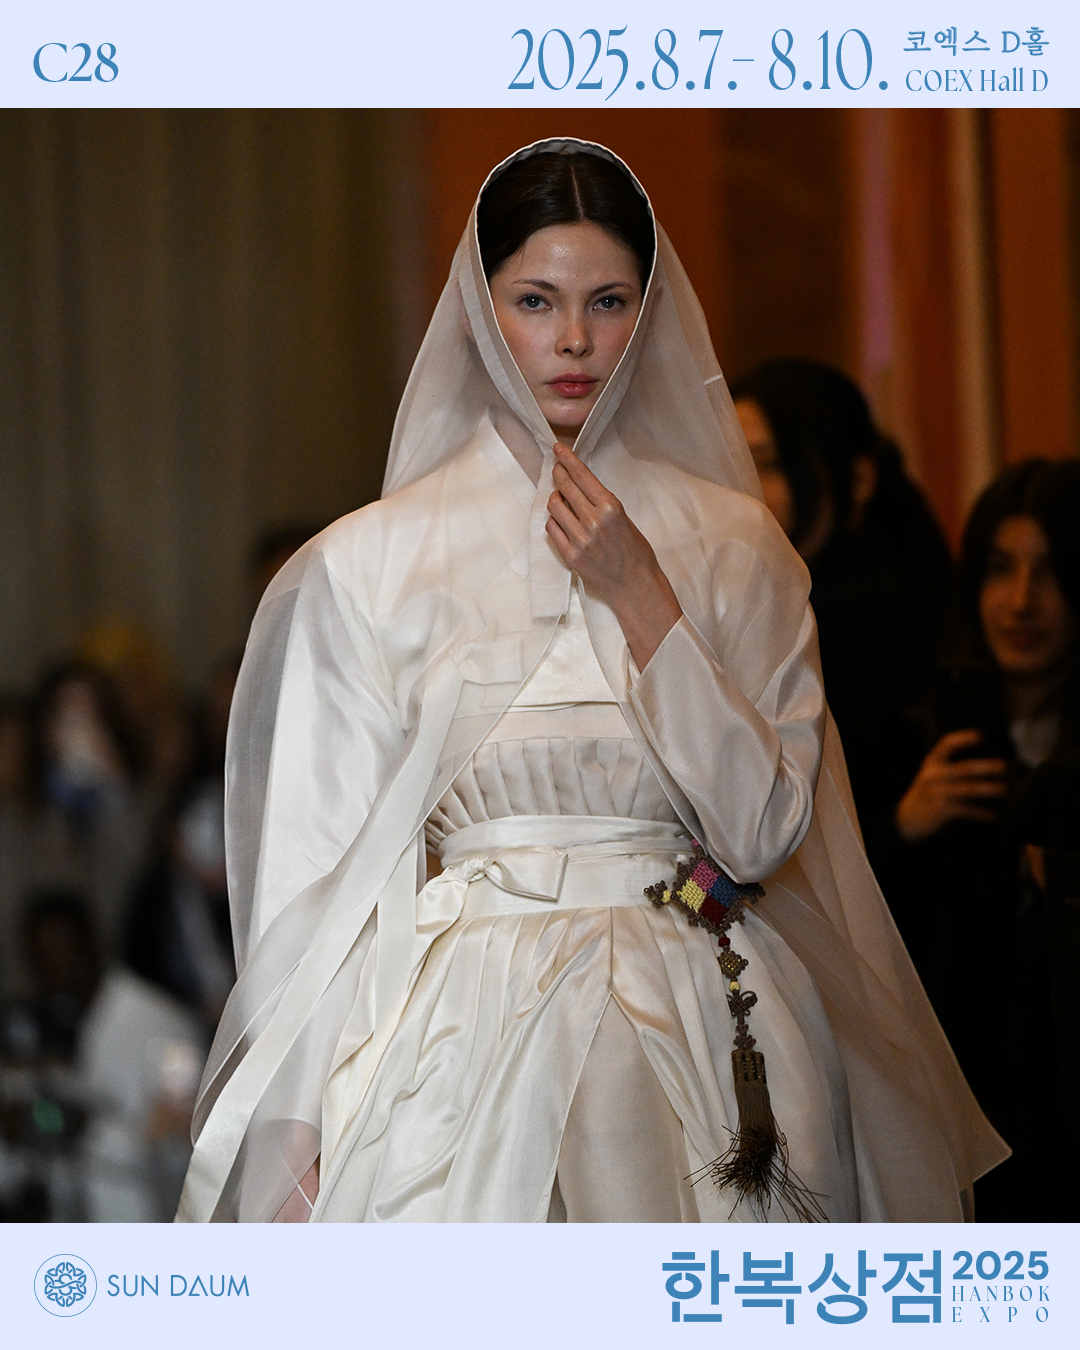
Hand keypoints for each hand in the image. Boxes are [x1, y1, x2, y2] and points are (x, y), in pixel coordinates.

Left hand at [546, 442, 681, 668]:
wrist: (634, 584)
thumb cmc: (634, 550)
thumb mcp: (624, 518)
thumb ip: (601, 502)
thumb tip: (577, 485)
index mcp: (610, 507)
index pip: (581, 475)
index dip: (567, 458)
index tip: (558, 449)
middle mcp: (593, 521)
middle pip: (564, 487)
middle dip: (558, 474)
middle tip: (557, 470)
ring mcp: (579, 539)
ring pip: (554, 506)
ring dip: (556, 499)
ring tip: (564, 501)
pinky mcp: (570, 554)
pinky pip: (551, 528)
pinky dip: (555, 521)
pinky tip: (563, 522)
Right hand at [895, 729, 1008, 843]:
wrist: (907, 820)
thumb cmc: (927, 795)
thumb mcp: (932, 775)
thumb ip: (949, 767)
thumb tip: (985, 763)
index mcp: (931, 762)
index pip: (946, 744)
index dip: (963, 739)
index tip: (982, 736)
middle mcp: (933, 775)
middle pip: (965, 768)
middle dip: (988, 767)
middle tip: (1007, 766)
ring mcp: (937, 793)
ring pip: (969, 789)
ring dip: (989, 789)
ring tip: (1005, 790)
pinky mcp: (941, 810)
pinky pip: (967, 810)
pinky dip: (981, 813)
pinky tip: (993, 816)